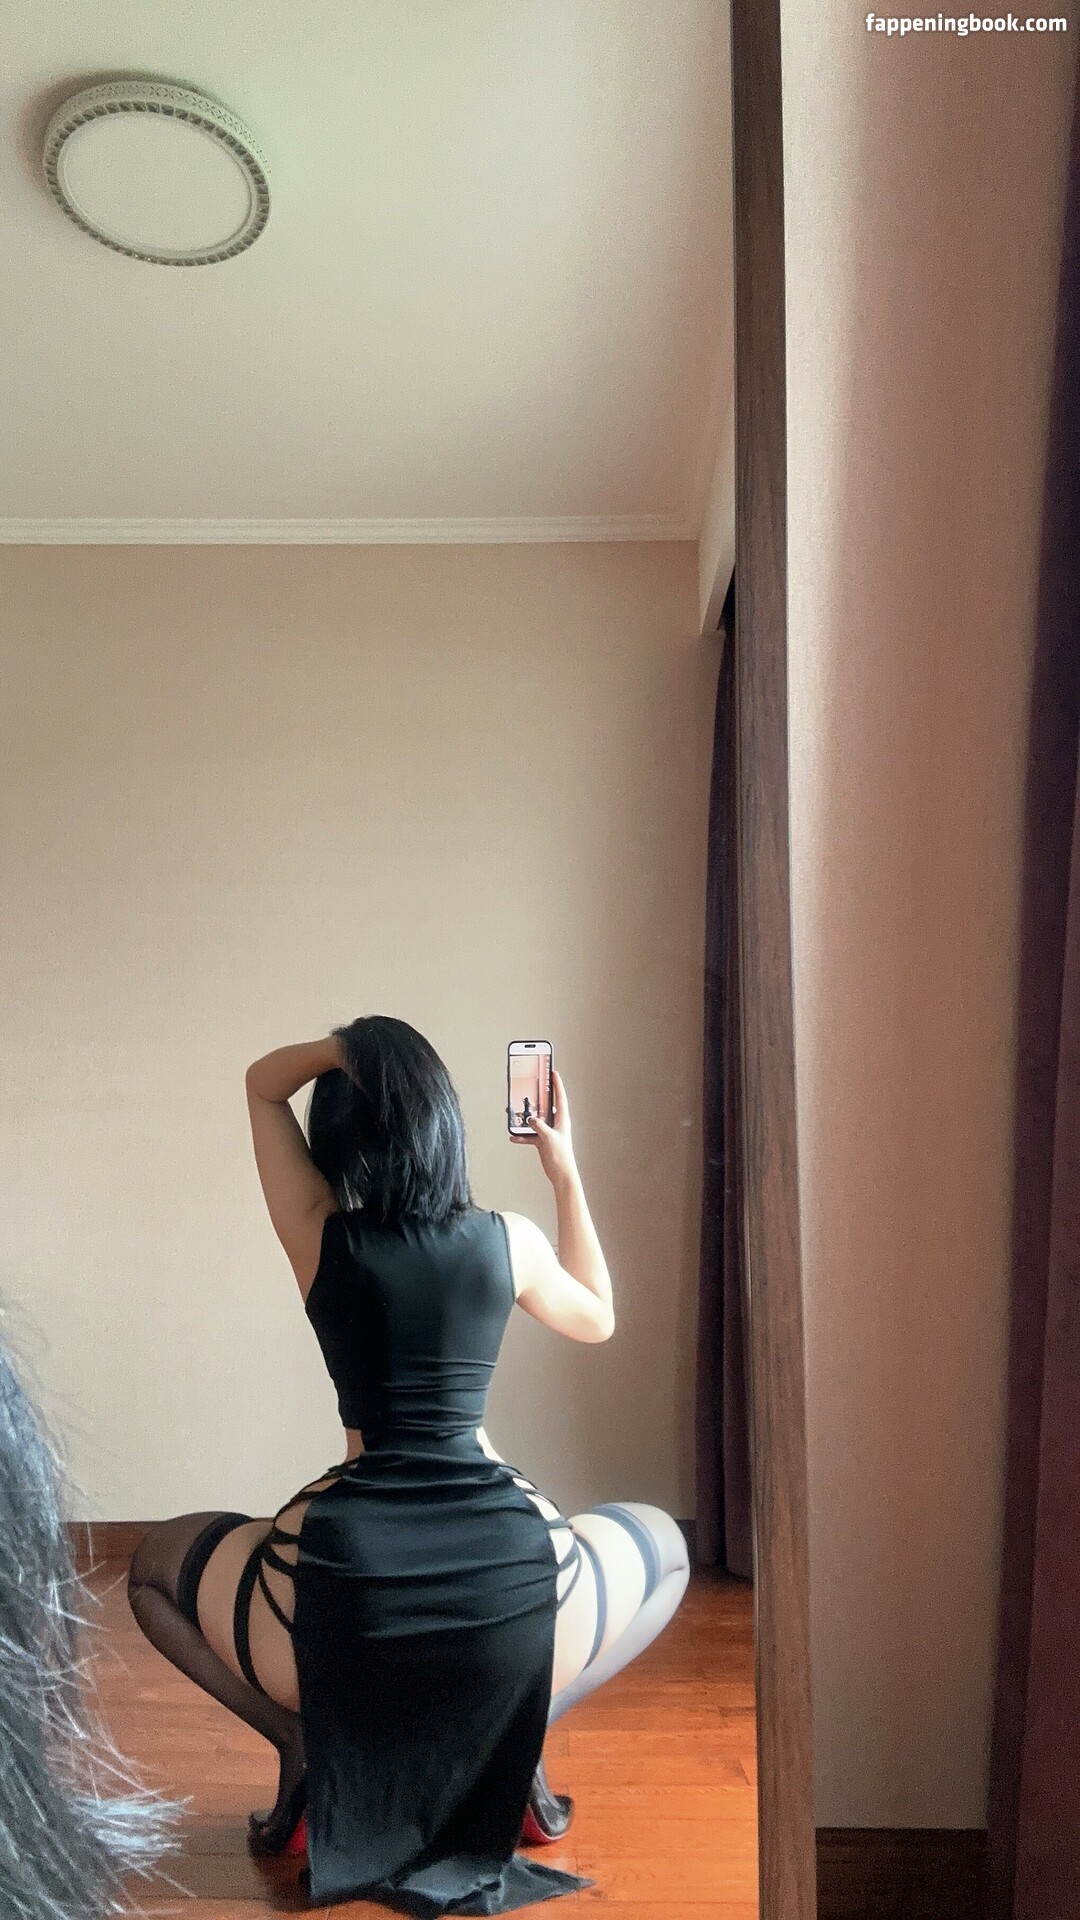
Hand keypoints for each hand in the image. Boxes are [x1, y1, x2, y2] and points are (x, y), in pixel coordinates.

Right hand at [526, 1070, 577, 1187]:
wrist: (561, 1174)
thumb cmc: (561, 1156)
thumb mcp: (549, 1138)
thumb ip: (539, 1126)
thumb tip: (530, 1119)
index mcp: (562, 1120)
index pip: (560, 1097)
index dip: (557, 1084)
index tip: (553, 1072)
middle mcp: (556, 1124)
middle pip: (546, 1106)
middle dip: (537, 1098)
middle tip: (530, 1088)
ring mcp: (548, 1132)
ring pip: (535, 1121)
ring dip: (525, 1119)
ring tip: (515, 1114)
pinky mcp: (542, 1141)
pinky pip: (530, 1135)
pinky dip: (522, 1135)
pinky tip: (513, 1136)